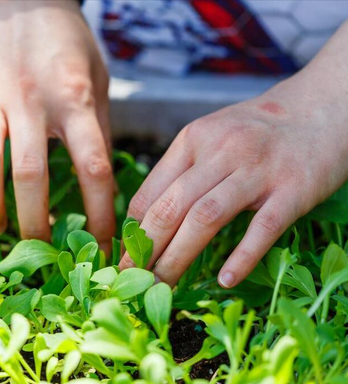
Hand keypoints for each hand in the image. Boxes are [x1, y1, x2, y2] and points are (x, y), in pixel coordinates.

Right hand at [0, 0, 114, 245]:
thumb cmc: (61, 40)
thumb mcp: (95, 76)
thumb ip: (98, 128)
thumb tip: (102, 184)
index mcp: (75, 97)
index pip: (93, 166)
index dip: (98, 214)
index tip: (101, 245)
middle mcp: (31, 100)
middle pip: (30, 176)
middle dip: (35, 224)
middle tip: (38, 249)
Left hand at [120, 76, 347, 287]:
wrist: (323, 107)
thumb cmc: (260, 129)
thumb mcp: (212, 135)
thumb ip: (182, 168)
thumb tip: (147, 214)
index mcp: (193, 139)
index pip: (151, 191)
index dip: (132, 230)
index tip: (123, 257)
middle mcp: (220, 151)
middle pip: (171, 207)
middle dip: (146, 248)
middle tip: (131, 278)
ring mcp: (257, 171)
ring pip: (206, 218)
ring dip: (178, 256)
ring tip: (162, 285)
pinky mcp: (293, 189)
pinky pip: (262, 228)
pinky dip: (242, 257)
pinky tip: (225, 280)